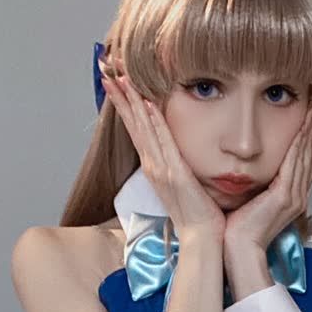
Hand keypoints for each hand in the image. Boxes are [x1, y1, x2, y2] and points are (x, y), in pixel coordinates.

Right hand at [102, 56, 226, 247]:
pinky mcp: (175, 174)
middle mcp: (153, 166)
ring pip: (142, 129)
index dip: (125, 106)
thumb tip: (178, 153)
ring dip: (131, 102)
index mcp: (155, 167)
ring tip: (120, 79)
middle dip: (120, 97)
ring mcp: (161, 170)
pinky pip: (163, 143)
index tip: (116, 84)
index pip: (136, 130)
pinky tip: (147, 104)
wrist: (203, 239)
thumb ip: (179, 166)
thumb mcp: (185, 185)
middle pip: (132, 124)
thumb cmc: (198, 215)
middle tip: (107, 72)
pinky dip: (154, 123)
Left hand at [222, 105, 311, 256]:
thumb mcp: (253, 202)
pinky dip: (299, 145)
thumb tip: (252, 171)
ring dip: (309, 133)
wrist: (240, 248)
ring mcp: (293, 197)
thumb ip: (258, 186)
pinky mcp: (284, 196)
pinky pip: (294, 164)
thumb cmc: (240, 229)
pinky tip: (301, 130)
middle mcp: (298, 196)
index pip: (306, 165)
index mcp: (292, 198)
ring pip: (305, 158)